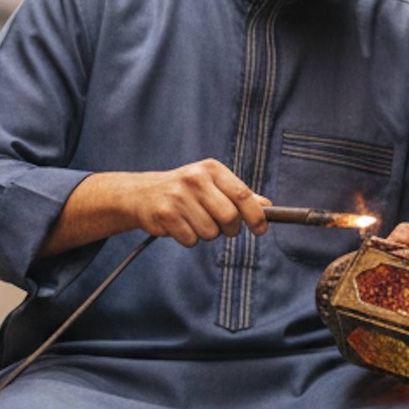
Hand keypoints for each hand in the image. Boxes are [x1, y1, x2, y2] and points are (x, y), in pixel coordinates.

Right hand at [44, 162, 268, 254]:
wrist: (141, 194)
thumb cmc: (184, 191)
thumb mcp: (212, 184)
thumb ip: (239, 195)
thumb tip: (268, 206)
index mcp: (211, 169)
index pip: (243, 195)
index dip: (256, 216)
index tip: (260, 230)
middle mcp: (195, 179)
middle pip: (229, 217)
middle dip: (229, 229)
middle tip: (221, 227)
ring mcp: (179, 196)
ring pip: (210, 232)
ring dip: (206, 234)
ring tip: (193, 221)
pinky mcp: (165, 213)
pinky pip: (191, 239)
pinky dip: (189, 238)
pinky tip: (179, 226)